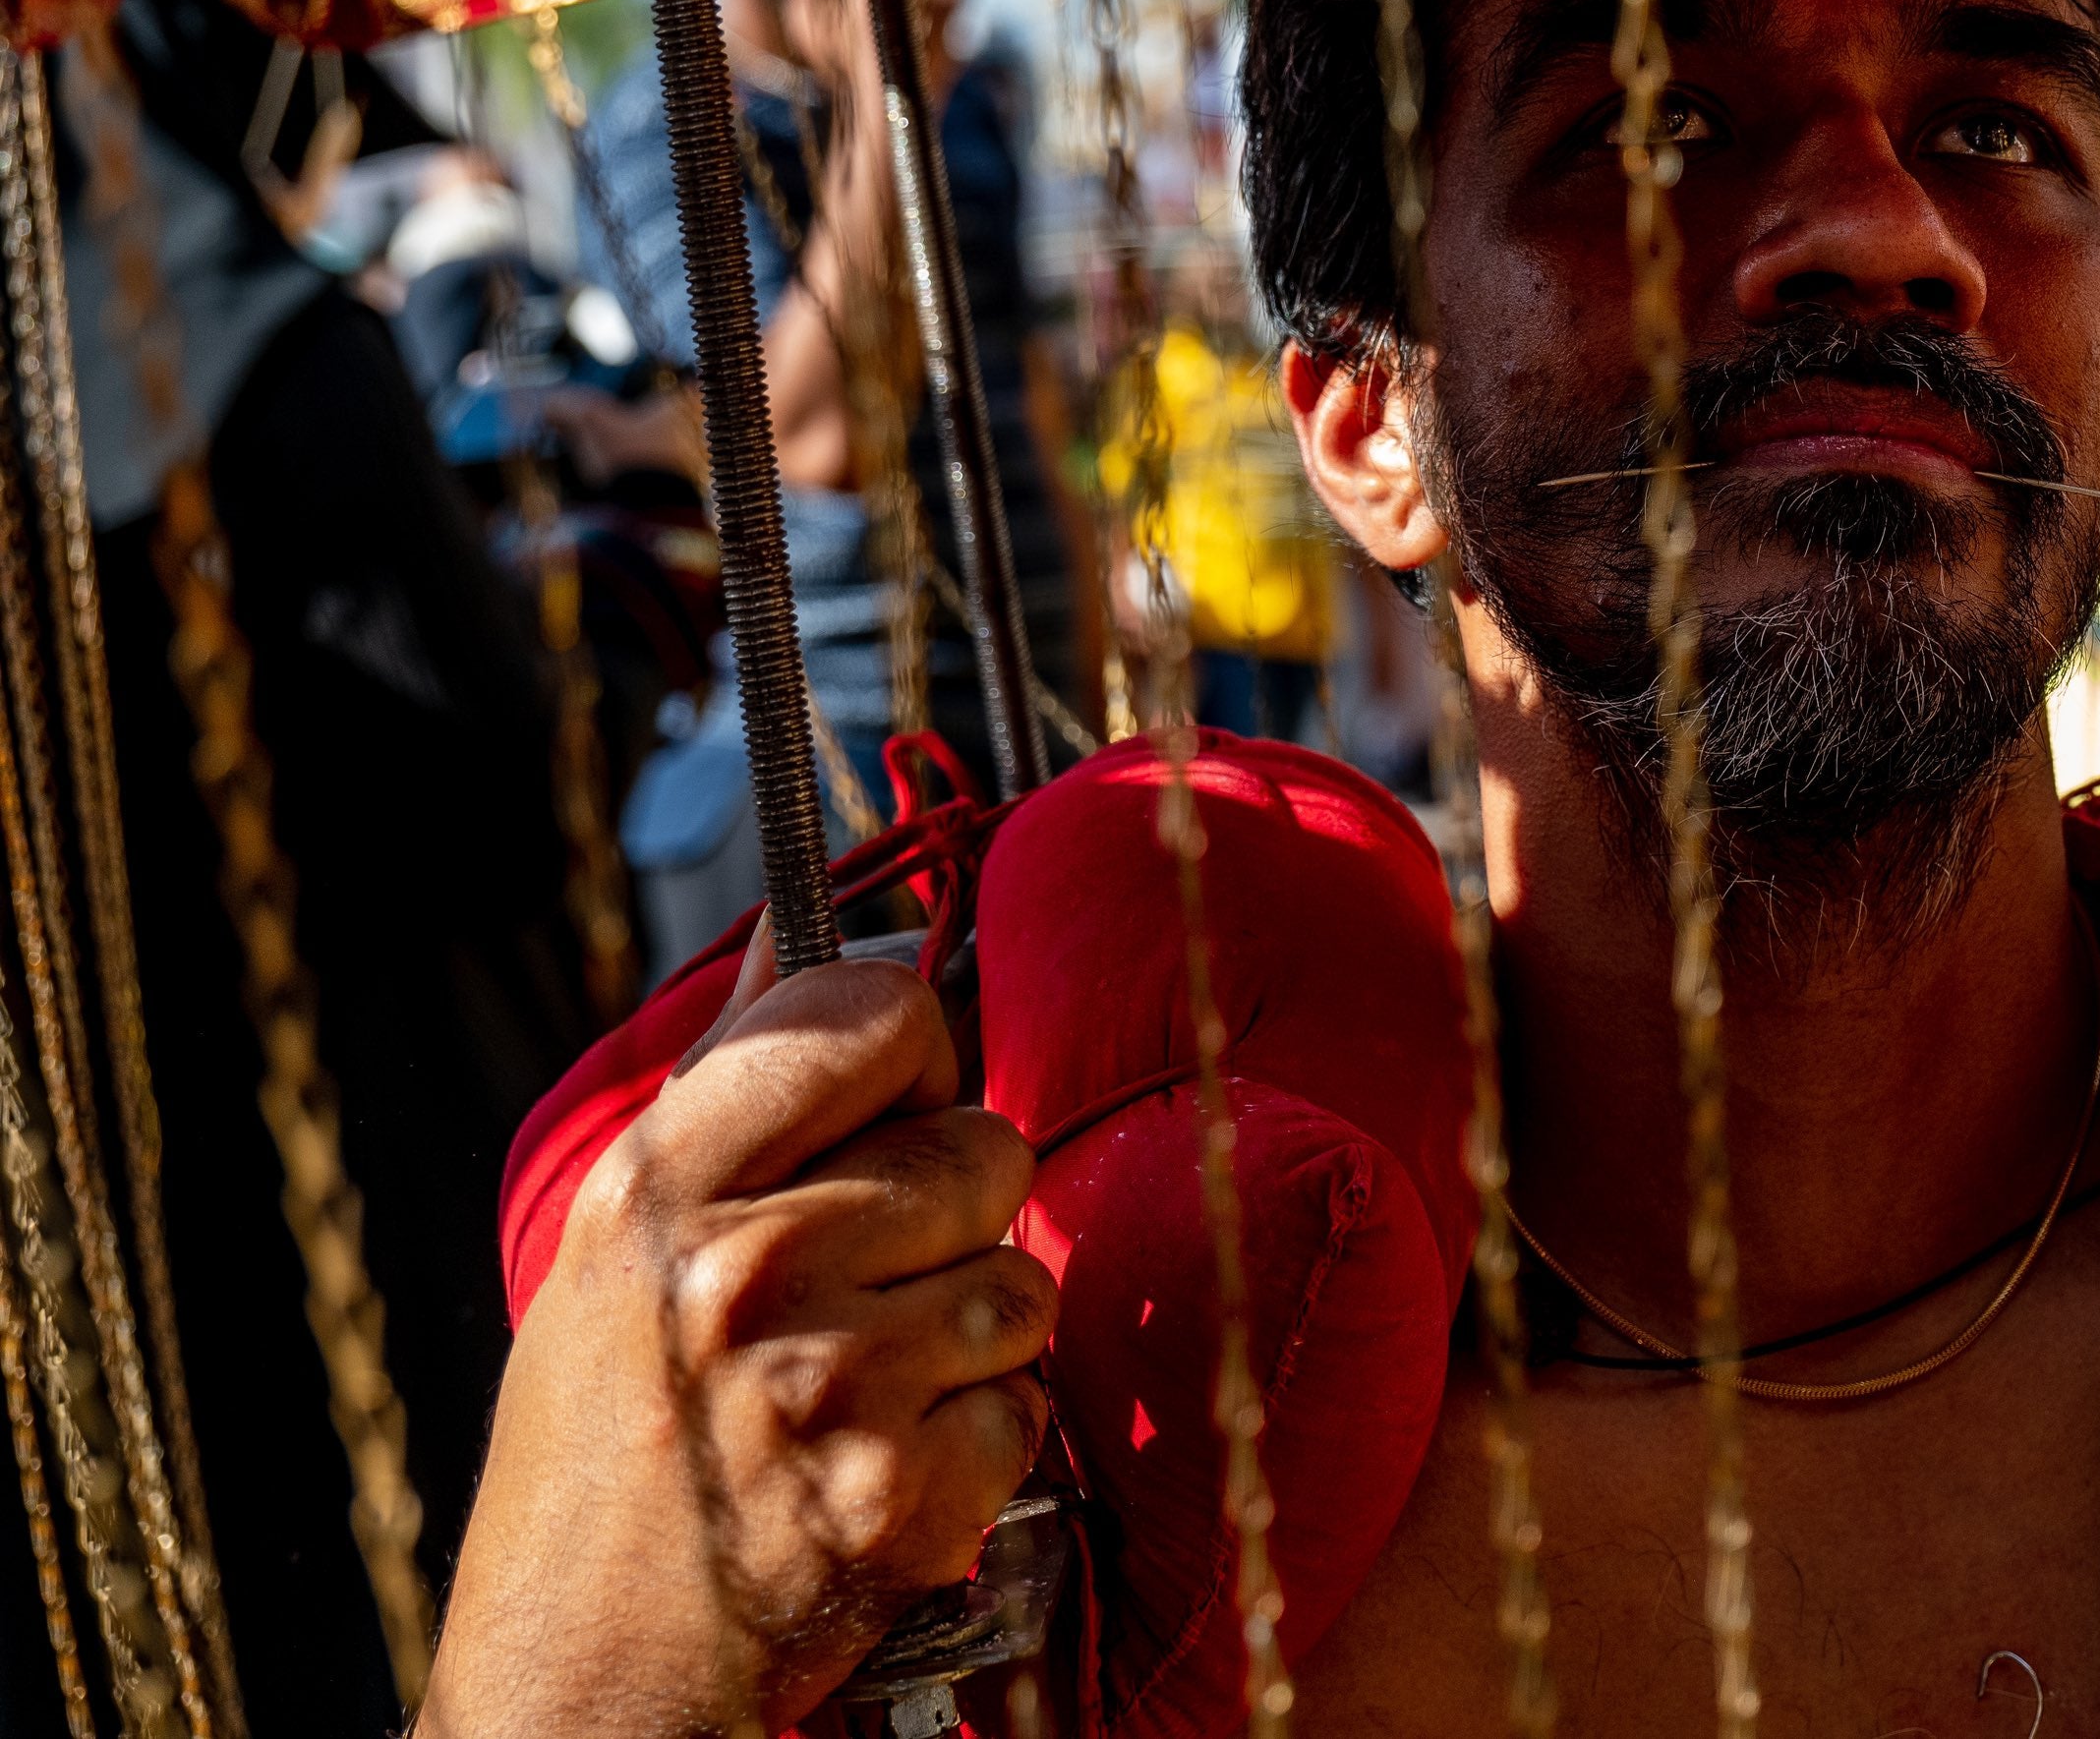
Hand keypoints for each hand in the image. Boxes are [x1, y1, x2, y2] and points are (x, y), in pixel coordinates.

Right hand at [422, 943, 1055, 1737]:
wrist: (584, 1685)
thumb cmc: (599, 1461)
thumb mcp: (611, 1256)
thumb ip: (723, 1088)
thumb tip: (798, 925)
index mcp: (661, 1190)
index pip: (873, 1009)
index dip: (909, 1050)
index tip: (889, 1100)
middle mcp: (747, 1270)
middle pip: (983, 1143)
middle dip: (951, 1211)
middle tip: (862, 1285)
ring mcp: (833, 1383)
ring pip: (1022, 1276)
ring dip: (972, 1333)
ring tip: (864, 1387)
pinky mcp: (905, 1488)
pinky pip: (1026, 1402)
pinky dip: (980, 1442)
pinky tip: (883, 1467)